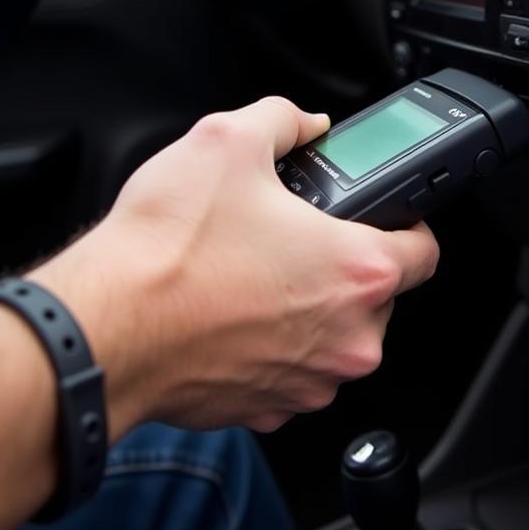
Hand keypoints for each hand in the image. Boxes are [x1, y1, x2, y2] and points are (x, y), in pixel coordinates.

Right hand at [29, 97, 439, 436]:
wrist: (102, 330)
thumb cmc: (167, 250)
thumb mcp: (228, 141)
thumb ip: (284, 119)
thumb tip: (304, 123)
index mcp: (356, 272)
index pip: (426, 251)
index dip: (408, 225)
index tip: (386, 219)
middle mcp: (346, 338)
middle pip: (378, 297)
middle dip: (345, 267)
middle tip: (297, 241)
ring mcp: (309, 382)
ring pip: (332, 337)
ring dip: (308, 310)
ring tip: (255, 276)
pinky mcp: (267, 410)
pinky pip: (290, 372)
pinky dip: (272, 348)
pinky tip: (231, 316)